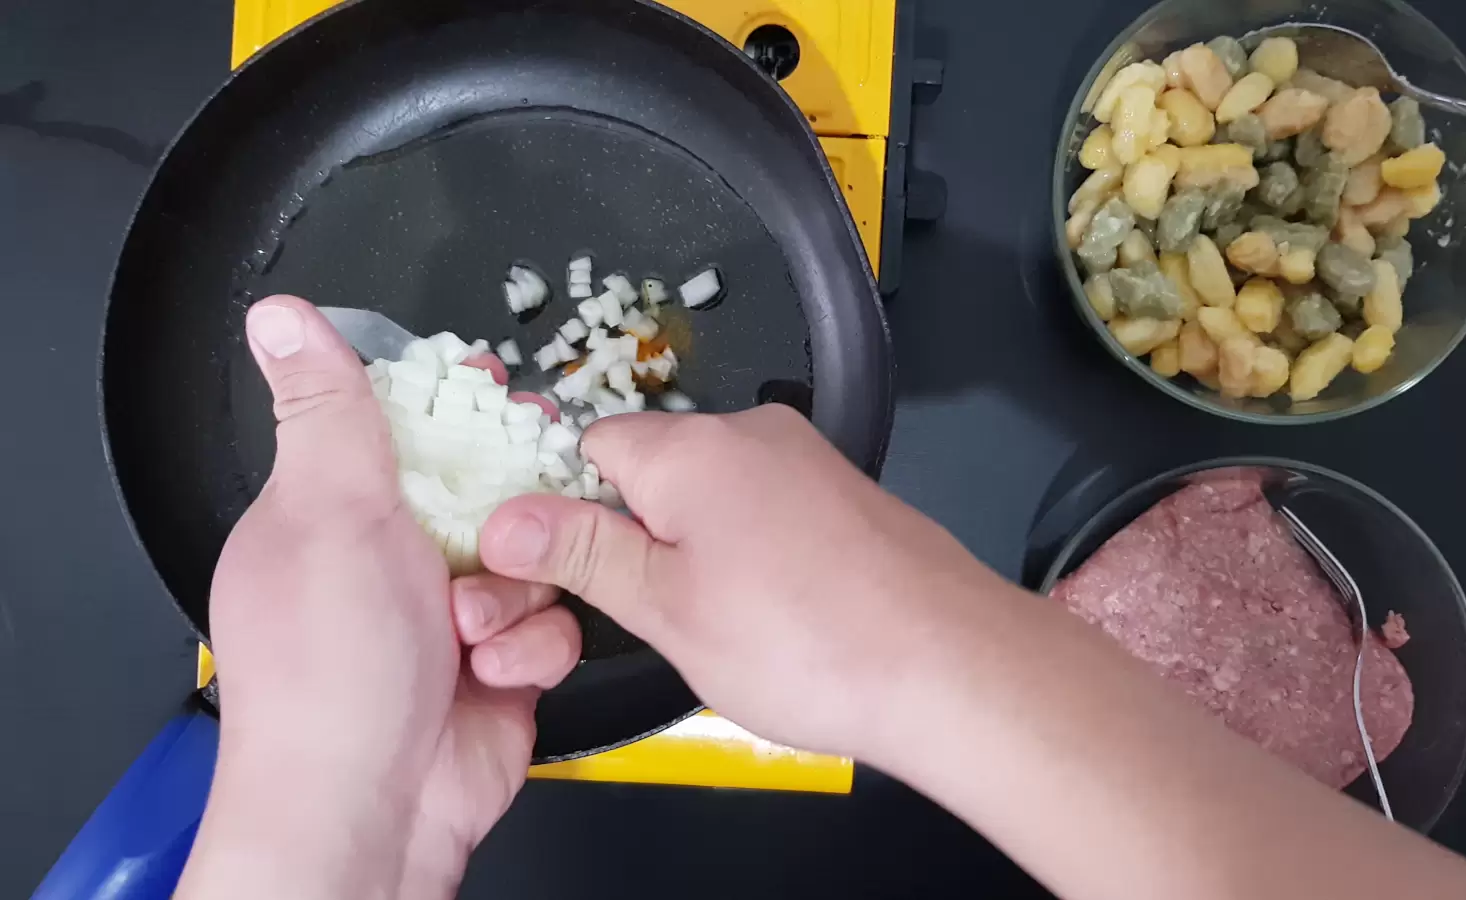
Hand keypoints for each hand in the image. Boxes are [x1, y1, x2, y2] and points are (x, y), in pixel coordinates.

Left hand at [179, 296, 579, 899]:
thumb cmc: (329, 673)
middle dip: (512, 502)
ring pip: (535, 552)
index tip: (494, 388)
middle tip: (516, 512)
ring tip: (471, 627)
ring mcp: (448, 615)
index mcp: (331, 511)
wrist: (372, 808)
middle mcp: (390, 559)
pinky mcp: (501, 665)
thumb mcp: (328, 511)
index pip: (401, 425)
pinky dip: (531, 645)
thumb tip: (281, 317)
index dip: (454, 403)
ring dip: (517, 590)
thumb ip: (326, 409)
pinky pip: (554, 621)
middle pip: (487, 484)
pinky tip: (494, 670)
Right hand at [470, 405, 1014, 761]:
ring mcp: (806, 459)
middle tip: (653, 616)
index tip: (574, 576)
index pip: (590, 445)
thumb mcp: (666, 608)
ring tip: (725, 624)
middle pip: (653, 468)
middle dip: (637, 534)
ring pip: (712, 493)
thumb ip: (583, 555)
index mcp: (691, 448)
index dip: (568, 509)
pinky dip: (753, 551)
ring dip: (697, 548)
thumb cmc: (798, 642)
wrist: (950, 665)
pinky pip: (766, 508)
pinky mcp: (845, 493)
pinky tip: (777, 613)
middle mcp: (751, 431)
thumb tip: (500, 520)